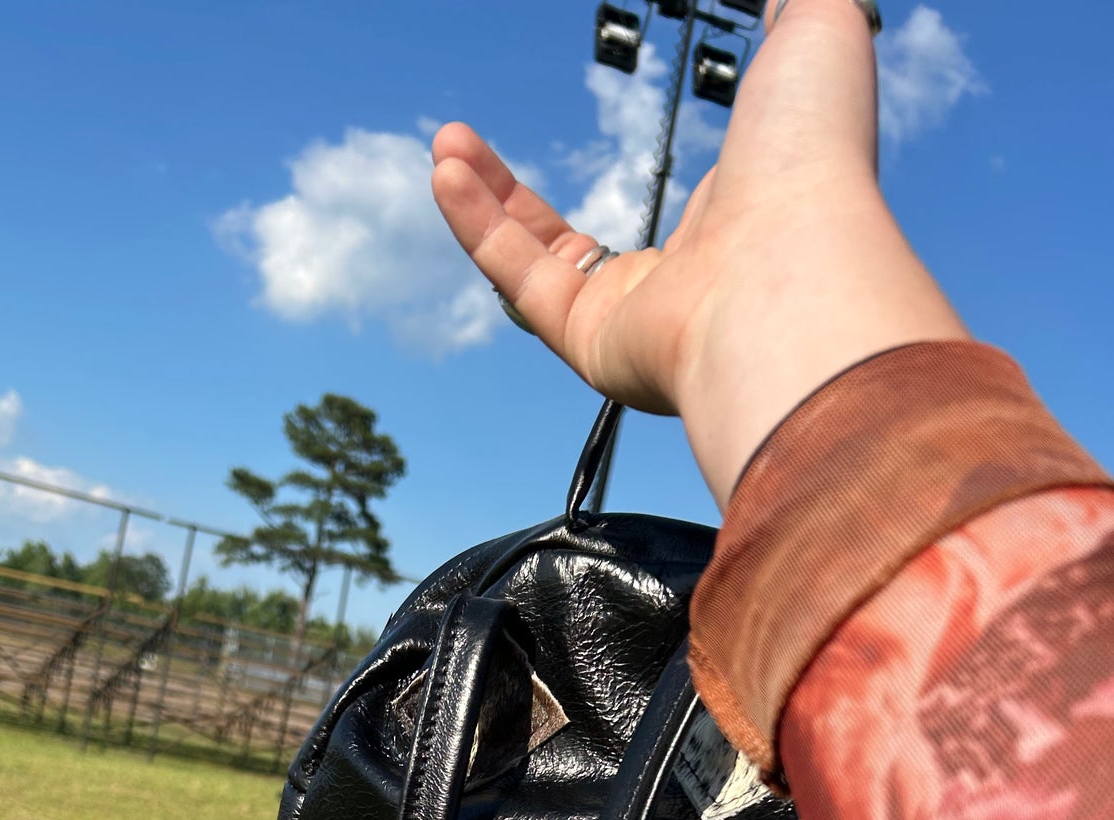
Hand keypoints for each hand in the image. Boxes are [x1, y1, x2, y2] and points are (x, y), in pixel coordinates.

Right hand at [431, 0, 967, 508]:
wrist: (789, 265)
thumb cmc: (814, 160)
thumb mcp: (818, 34)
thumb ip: (797, 4)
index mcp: (743, 219)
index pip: (690, 203)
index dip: (646, 163)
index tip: (613, 123)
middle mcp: (683, 283)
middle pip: (583, 245)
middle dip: (521, 193)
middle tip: (476, 142)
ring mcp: (634, 317)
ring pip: (541, 263)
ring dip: (489, 202)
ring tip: (446, 146)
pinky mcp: (592, 342)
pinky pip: (521, 282)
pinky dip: (478, 227)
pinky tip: (446, 171)